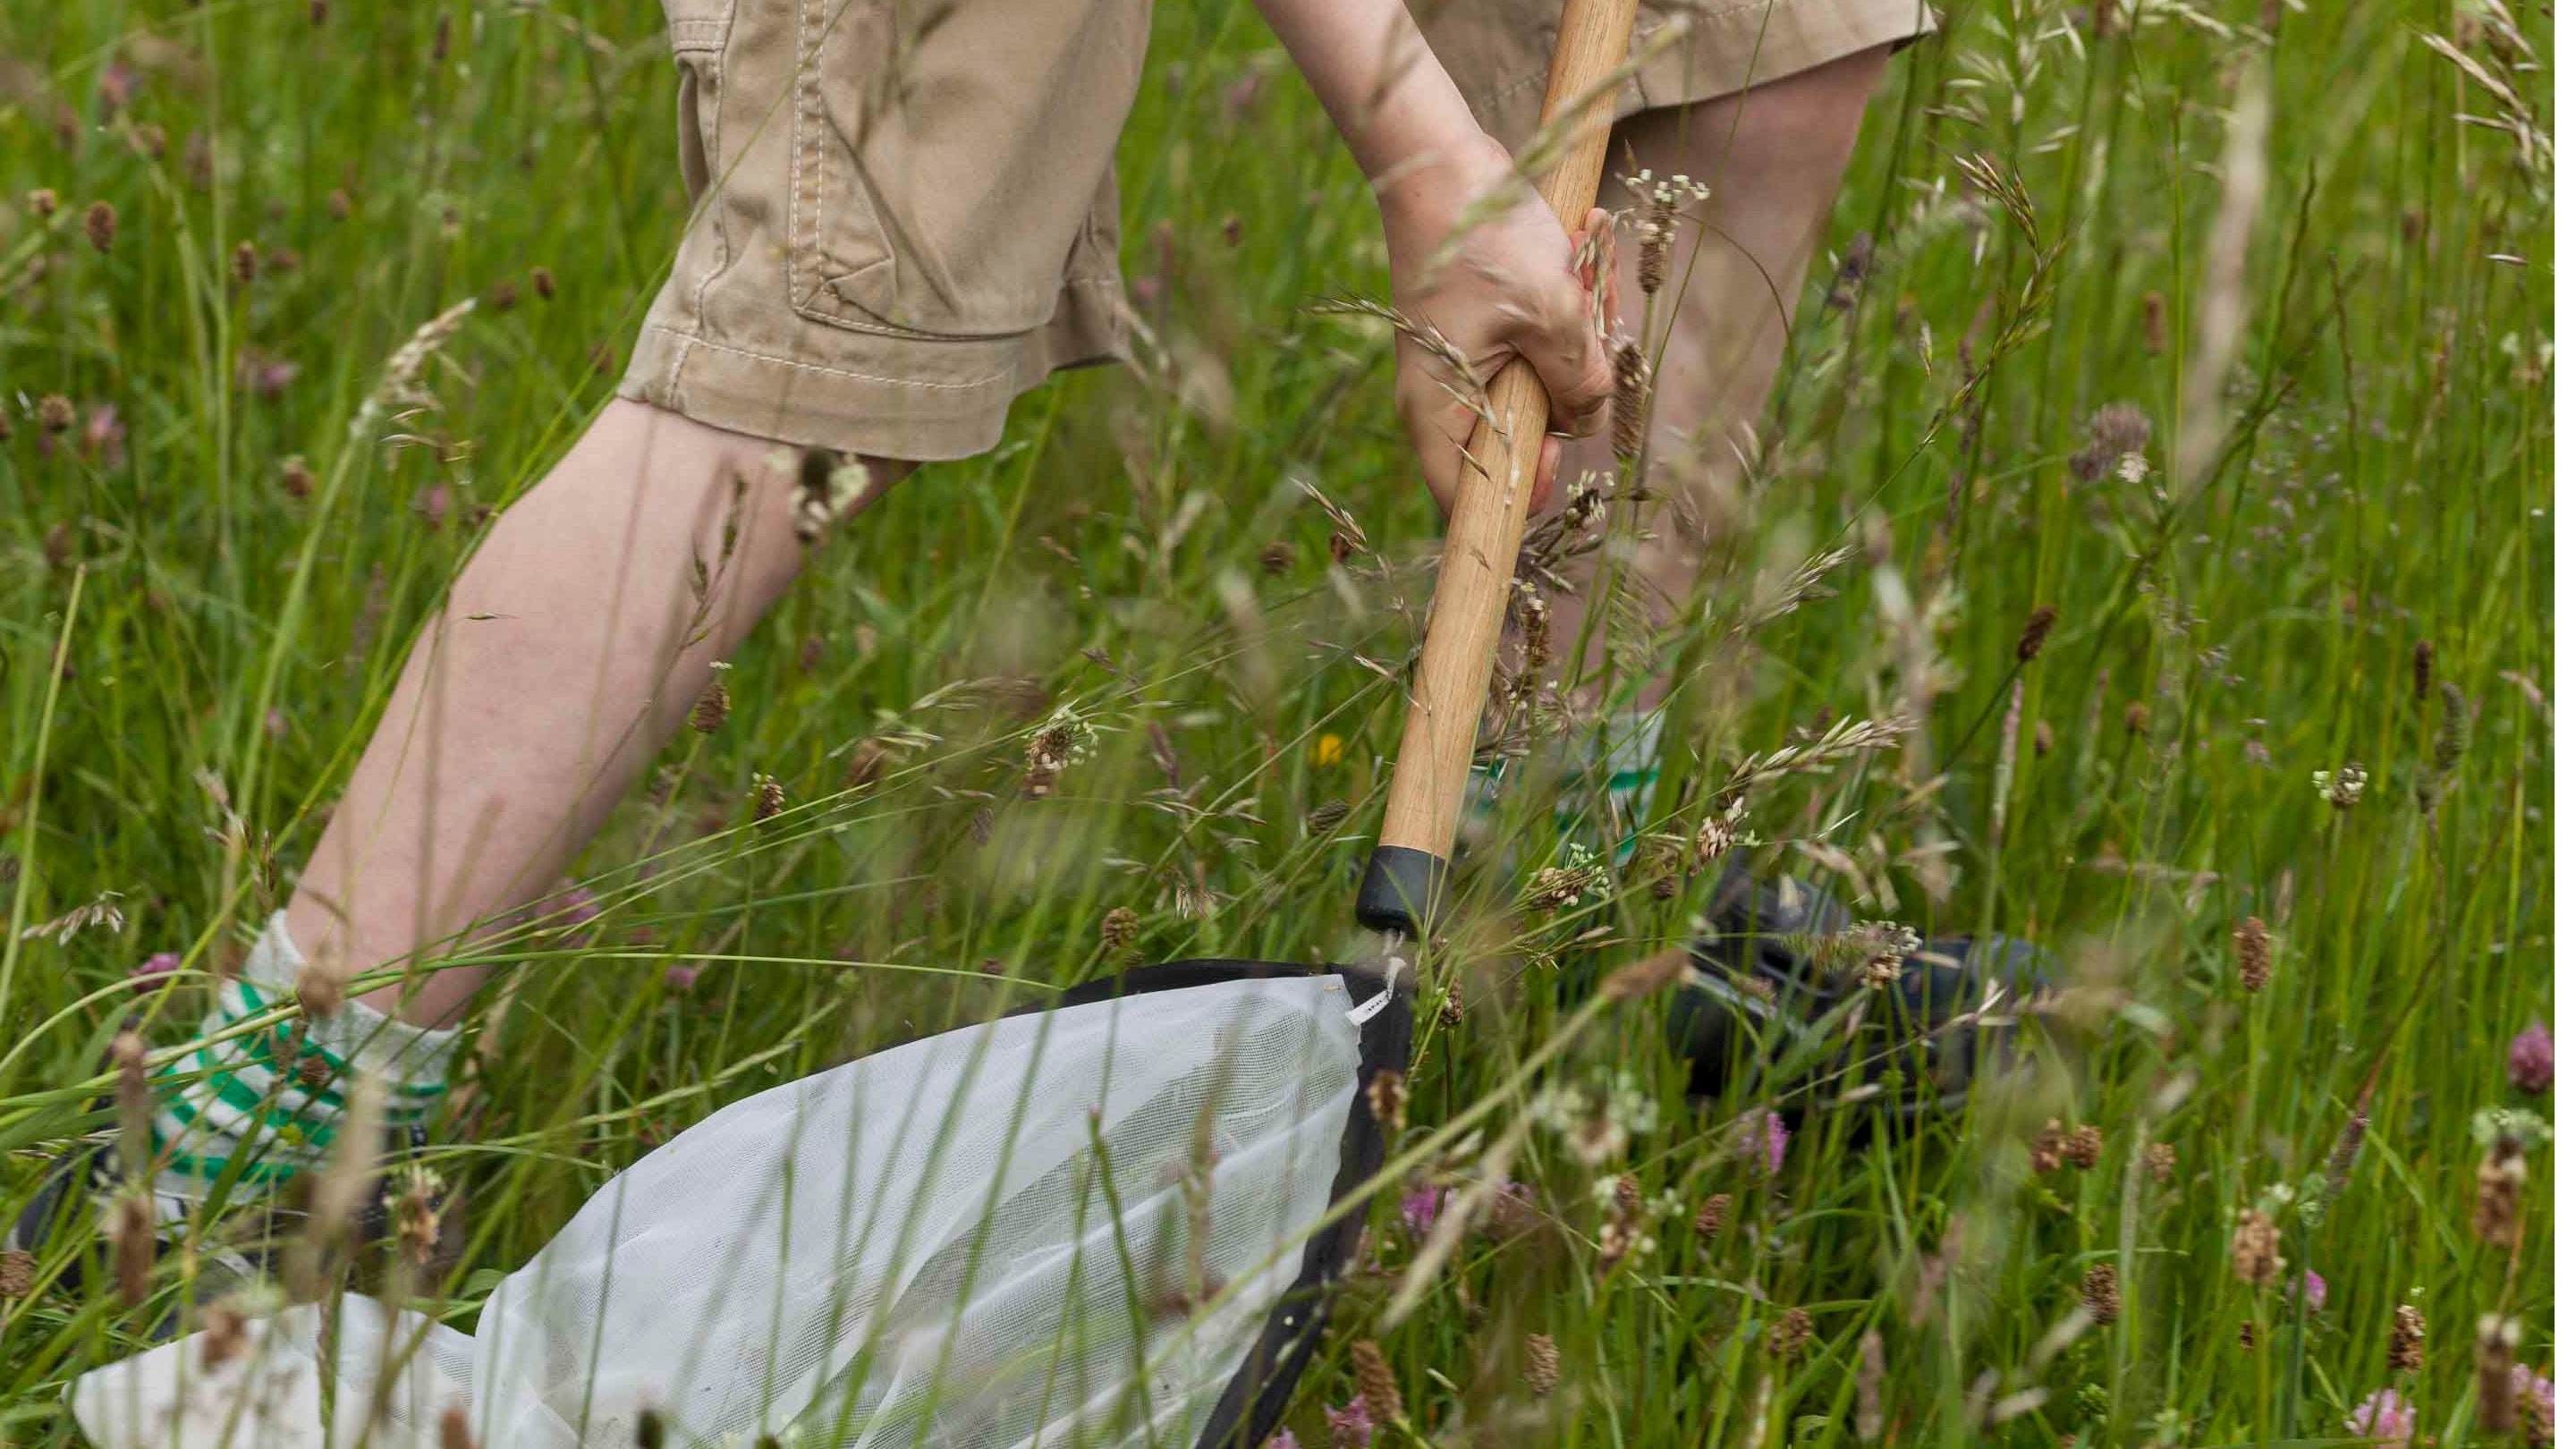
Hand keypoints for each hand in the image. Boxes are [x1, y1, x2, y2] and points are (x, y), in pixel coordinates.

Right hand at [1378, 136, 1615, 514]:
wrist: (1442, 160)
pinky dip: (1563, 317)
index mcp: (1439, 408)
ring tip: (1585, 276)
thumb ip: (1580, 380)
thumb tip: (1589, 418)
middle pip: (1515, 439)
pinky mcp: (1480, 330)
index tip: (1560, 457)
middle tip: (1590, 336)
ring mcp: (1461, 362)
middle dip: (1566, 396)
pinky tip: (1579, 258)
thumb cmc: (1485, 238)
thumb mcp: (1553, 314)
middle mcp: (1443, 396)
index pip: (1466, 495)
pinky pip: (1534, 348)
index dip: (1516, 496)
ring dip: (1575, 343)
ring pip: (1535, 386)